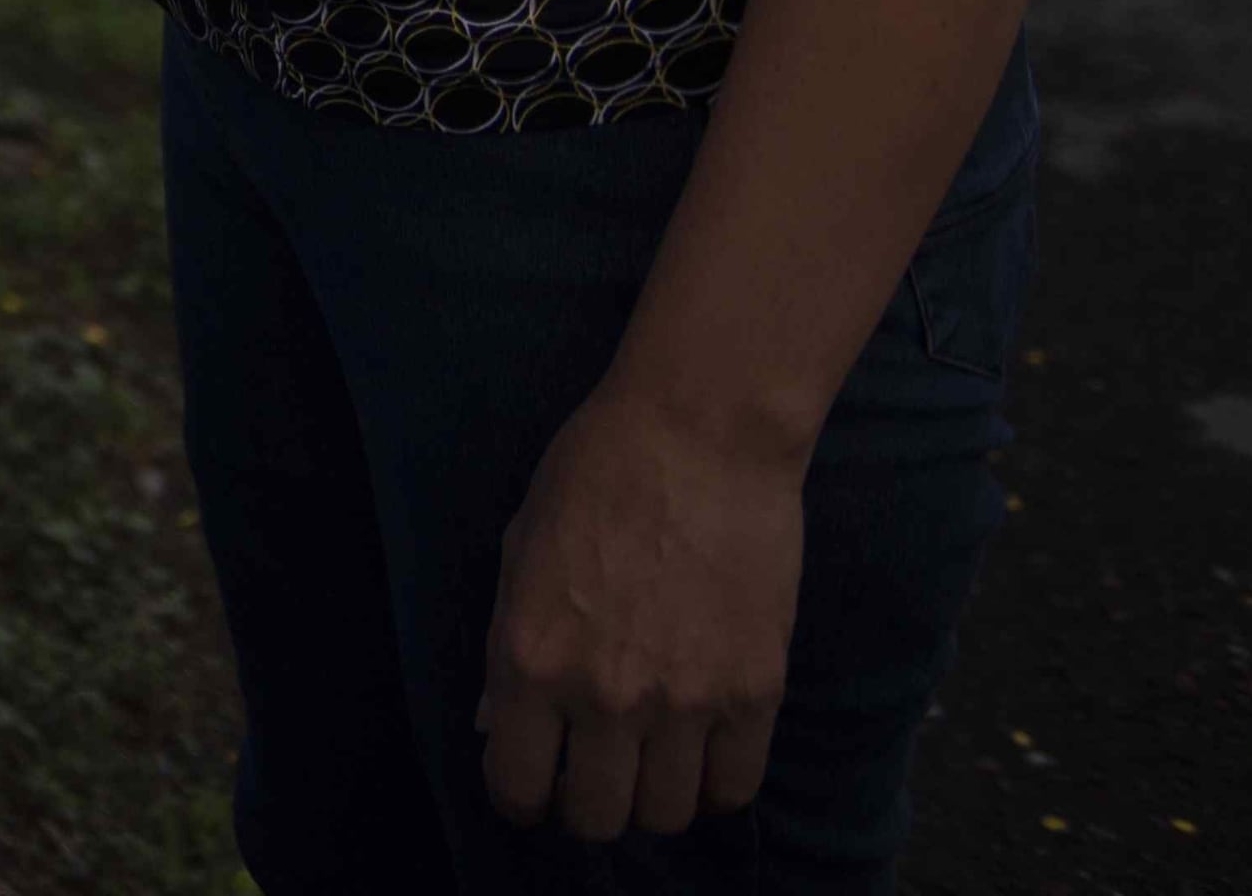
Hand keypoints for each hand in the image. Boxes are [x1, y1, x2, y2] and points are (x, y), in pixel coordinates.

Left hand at [476, 381, 805, 841]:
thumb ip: (508, 647)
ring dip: (653, 798)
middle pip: (597, 817)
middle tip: (594, 774)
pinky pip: (736, 787)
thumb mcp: (519, 552)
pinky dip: (716, 784)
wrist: (700, 433)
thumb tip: (496, 724)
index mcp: (529, 659)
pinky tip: (703, 753)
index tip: (533, 785)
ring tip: (651, 763)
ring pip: (667, 815)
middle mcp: (602, 695)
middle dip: (587, 806)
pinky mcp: (755, 690)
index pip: (516, 786)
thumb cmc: (595, 475)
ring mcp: (683, 699)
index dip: (521, 796)